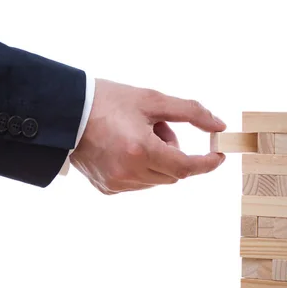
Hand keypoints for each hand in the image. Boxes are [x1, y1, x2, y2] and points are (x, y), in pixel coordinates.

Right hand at [71, 79, 225, 193]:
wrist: (67, 112)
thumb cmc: (109, 101)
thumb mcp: (152, 100)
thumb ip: (191, 112)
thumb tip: (218, 126)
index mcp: (140, 150)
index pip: (186, 167)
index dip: (206, 163)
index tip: (218, 154)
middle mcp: (128, 173)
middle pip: (173, 173)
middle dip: (174, 151)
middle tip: (158, 127)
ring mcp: (116, 183)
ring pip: (157, 179)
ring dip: (159, 160)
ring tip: (137, 135)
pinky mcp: (107, 188)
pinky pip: (139, 182)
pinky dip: (142, 168)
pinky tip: (126, 147)